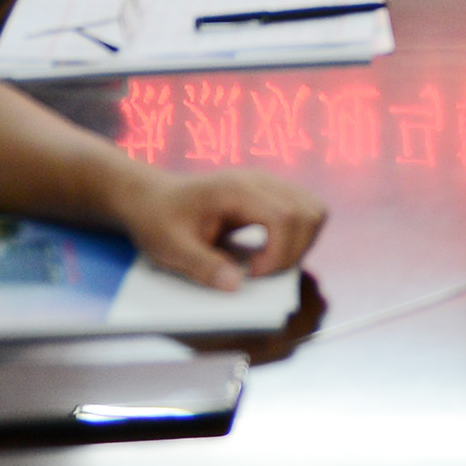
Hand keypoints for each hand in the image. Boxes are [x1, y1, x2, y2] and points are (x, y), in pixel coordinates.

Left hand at [112, 166, 326, 293]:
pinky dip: (298, 235)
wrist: (151, 196)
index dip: (278, 254)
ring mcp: (268, 183)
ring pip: (313, 210)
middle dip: (294, 252)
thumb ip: (203, 267)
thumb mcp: (171, 249)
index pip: (284, 217)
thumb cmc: (158, 220)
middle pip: (308, 213)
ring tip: (268, 263)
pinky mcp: (271, 192)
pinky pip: (304, 210)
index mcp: (235, 189)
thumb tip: (236, 285)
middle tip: (259, 274)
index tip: (251, 276)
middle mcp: (259, 180)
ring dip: (301, 243)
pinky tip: (270, 250)